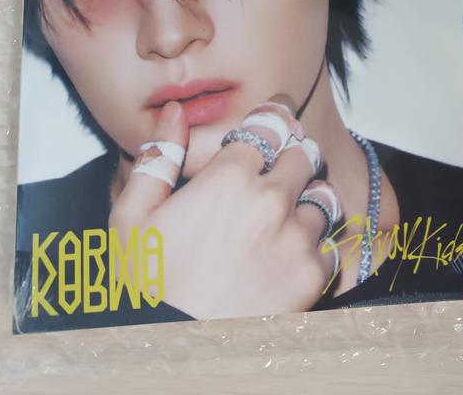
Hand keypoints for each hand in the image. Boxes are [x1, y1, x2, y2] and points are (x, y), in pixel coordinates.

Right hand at [108, 94, 340, 319]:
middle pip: (304, 152)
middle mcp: (271, 199)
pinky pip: (331, 242)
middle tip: (281, 166)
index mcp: (227, 178)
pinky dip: (317, 244)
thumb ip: (157, 159)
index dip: (276, 112)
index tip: (281, 109)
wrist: (171, 352)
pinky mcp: (315, 274)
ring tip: (286, 215)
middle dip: (293, 153)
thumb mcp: (131, 222)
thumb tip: (175, 113)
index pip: (270, 122)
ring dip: (309, 198)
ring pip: (324, 194)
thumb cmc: (146, 291)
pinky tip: (292, 254)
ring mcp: (298, 237)